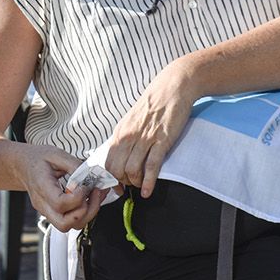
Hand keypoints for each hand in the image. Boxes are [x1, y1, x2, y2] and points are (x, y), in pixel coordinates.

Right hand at [16, 144, 103, 232]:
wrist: (21, 165)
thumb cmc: (37, 159)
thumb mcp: (55, 154)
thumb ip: (73, 164)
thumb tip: (90, 175)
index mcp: (41, 187)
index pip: (60, 203)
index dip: (78, 198)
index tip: (85, 185)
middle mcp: (42, 204)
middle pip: (64, 224)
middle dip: (85, 212)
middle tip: (93, 194)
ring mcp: (46, 211)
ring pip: (68, 226)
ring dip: (87, 215)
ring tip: (95, 196)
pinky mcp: (52, 213)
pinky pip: (69, 220)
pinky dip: (83, 213)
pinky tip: (90, 198)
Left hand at [104, 60, 201, 197]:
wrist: (173, 88)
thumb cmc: (153, 105)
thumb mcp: (131, 120)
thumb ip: (125, 138)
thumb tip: (120, 156)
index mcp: (120, 132)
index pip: (107, 162)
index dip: (110, 178)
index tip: (116, 186)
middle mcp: (128, 136)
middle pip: (116, 169)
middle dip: (122, 182)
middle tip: (129, 186)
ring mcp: (145, 139)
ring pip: (131, 170)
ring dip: (135, 183)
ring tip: (140, 185)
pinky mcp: (162, 140)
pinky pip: (151, 166)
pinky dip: (148, 182)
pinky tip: (147, 191)